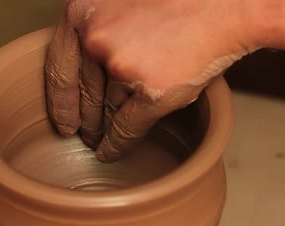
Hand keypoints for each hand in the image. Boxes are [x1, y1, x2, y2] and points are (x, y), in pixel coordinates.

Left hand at [45, 0, 256, 161]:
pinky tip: (112, 152)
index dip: (60, 102)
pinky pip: (125, 127)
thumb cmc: (178, 2)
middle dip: (84, 119)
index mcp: (82, 12)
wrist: (226, 6)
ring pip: (105, 111)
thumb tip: (82, 72)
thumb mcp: (120, 5)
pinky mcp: (151, 90)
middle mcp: (96, 38)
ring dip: (101, 132)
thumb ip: (96, 31)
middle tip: (85, 134)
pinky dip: (117, 144)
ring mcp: (122, 65)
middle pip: (84, 93)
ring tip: (100, 144)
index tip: (62, 122)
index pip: (58, 69)